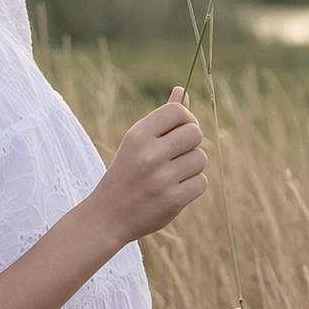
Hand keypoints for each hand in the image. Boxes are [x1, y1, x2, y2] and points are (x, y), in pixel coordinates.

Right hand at [94, 87, 207, 245]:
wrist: (108, 216)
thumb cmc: (126, 173)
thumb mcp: (137, 142)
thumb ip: (162, 119)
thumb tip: (182, 92)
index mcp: (138, 136)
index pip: (178, 112)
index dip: (186, 119)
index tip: (179, 132)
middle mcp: (149, 154)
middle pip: (195, 133)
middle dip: (191, 143)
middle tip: (177, 155)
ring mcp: (161, 178)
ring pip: (201, 158)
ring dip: (192, 167)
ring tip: (172, 175)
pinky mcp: (172, 200)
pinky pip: (201, 182)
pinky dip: (192, 186)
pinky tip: (174, 190)